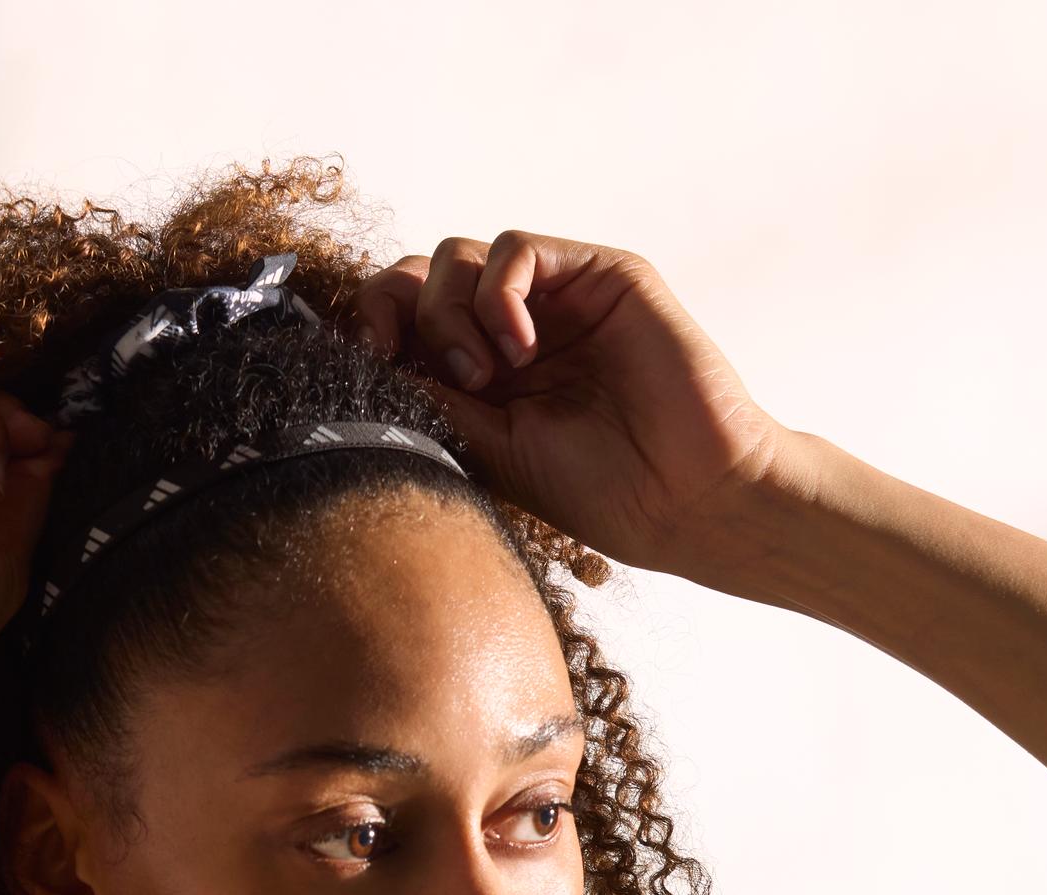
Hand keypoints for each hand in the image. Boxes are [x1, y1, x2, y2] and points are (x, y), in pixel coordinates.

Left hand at [353, 231, 801, 586]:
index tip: (370, 364)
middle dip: (400, 312)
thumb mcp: (489, 449)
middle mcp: (512, 327)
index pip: (402, 318)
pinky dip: (500, 291)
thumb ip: (431, 398)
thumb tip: (360, 361)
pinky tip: (519, 347)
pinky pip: (516, 247)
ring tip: (490, 375)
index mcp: (482, 373)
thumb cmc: (601, 490)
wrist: (686, 496)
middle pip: (418, 274)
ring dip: (452, 312)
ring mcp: (555, 299)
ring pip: (456, 256)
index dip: (371, 325)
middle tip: (430, 370)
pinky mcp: (598, 275)